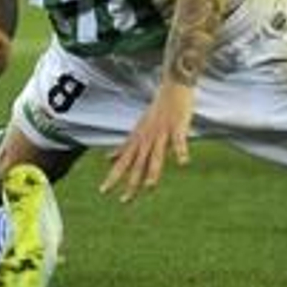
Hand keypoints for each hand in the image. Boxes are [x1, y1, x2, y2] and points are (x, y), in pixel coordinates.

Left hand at [101, 82, 194, 202]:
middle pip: (137, 163)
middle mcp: (146, 138)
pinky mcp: (177, 127)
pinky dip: (180, 151)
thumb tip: (108, 159)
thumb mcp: (136, 130)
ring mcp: (161, 133)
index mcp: (137, 140)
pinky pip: (179, 141)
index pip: (123, 162)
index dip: (113, 176)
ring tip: (149, 187)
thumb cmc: (156, 110)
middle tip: (123, 200)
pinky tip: (183, 163)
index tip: (103, 191)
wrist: (172, 86)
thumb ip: (125, 147)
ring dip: (153, 171)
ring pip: (156, 155)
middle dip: (130, 182)